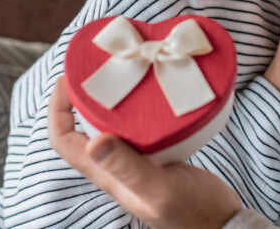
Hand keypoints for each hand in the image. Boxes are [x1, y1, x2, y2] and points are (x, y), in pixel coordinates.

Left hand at [48, 78, 242, 228]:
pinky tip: (149, 95)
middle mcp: (114, 168)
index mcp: (106, 175)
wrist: (222, 225)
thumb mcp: (159, 188)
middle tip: (95, 67)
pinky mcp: (155, 156)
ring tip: (120, 73)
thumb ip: (127, 167)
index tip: (69, 78)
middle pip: (80, 128)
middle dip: (80, 95)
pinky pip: (134, 127)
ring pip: (107, 125)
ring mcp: (134, 162)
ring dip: (107, 99)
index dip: (57, 108)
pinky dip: (134, 107)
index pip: (62, 140)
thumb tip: (94, 142)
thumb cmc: (192, 212)